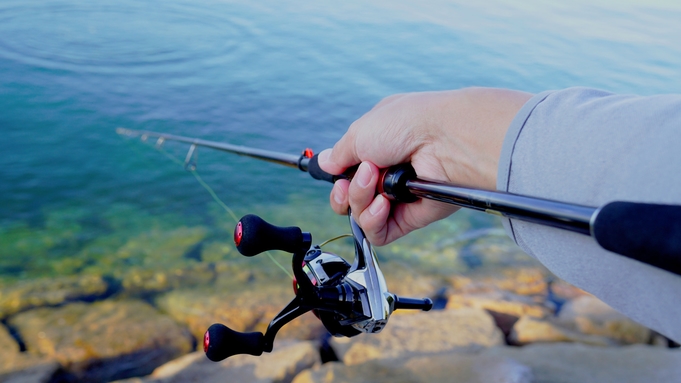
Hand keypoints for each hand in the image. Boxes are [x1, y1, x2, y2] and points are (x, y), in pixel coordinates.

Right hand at [318, 87, 531, 244]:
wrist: (445, 139)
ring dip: (360, 199)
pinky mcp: (411, 217)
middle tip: (357, 178)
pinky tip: (383, 203)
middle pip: (350, 199)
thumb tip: (326, 163)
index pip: (348, 172)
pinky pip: (378, 233)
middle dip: (345, 191)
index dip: (338, 177)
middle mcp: (388, 172)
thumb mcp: (360, 131)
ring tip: (375, 179)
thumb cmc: (407, 124)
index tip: (336, 172)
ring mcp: (399, 196)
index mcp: (378, 145)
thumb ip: (339, 153)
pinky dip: (373, 221)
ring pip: (360, 216)